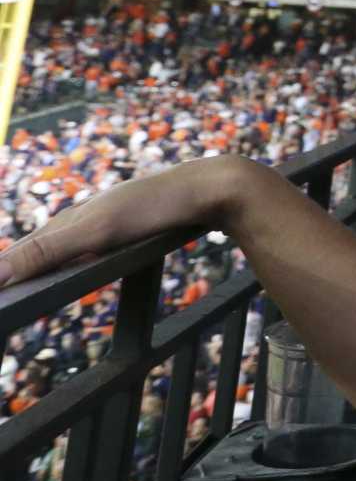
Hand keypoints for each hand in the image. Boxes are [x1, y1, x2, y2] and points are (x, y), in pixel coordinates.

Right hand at [0, 158, 246, 289]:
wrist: (209, 189)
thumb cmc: (153, 206)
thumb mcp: (98, 231)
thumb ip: (48, 251)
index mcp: (68, 220)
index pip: (21, 252)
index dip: (4, 271)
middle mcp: (82, 218)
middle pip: (40, 249)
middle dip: (18, 269)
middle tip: (6, 291)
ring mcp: (106, 222)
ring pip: (66, 249)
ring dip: (45, 266)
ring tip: (27, 286)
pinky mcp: (130, 228)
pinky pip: (92, 249)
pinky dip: (76, 261)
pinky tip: (80, 268)